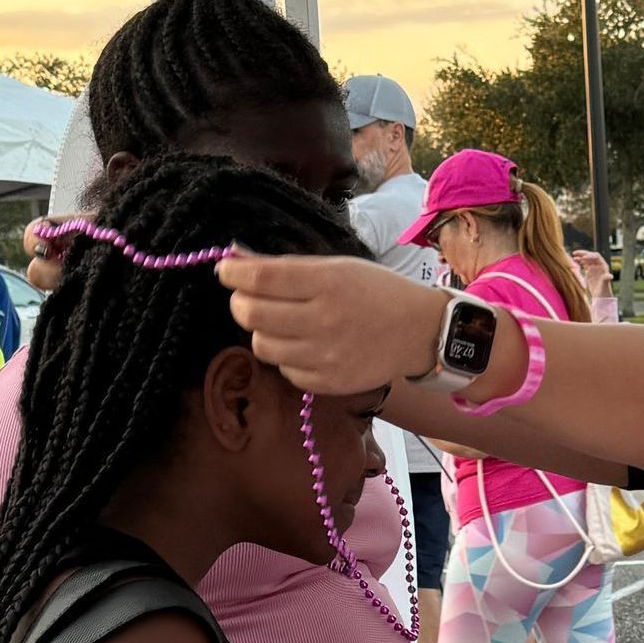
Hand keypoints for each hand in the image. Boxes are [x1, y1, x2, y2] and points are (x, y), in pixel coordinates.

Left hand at [220, 253, 444, 394]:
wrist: (418, 332)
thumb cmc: (376, 292)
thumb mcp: (336, 267)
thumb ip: (286, 267)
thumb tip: (236, 259)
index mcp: (327, 282)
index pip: (261, 278)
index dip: (233, 274)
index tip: (225, 271)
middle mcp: (324, 319)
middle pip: (252, 314)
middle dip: (240, 303)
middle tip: (246, 298)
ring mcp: (326, 355)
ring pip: (263, 345)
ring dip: (261, 331)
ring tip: (278, 323)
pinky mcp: (329, 382)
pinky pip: (285, 370)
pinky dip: (285, 357)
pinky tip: (302, 345)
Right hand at [570, 249, 612, 300]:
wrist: (601, 295)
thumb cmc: (604, 290)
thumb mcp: (605, 285)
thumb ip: (606, 279)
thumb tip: (610, 276)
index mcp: (603, 266)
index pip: (597, 257)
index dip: (590, 256)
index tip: (583, 258)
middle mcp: (599, 265)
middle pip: (591, 255)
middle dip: (584, 253)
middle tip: (576, 253)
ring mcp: (594, 267)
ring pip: (587, 258)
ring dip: (581, 256)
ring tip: (574, 255)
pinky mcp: (590, 270)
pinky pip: (584, 263)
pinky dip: (579, 260)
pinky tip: (574, 260)